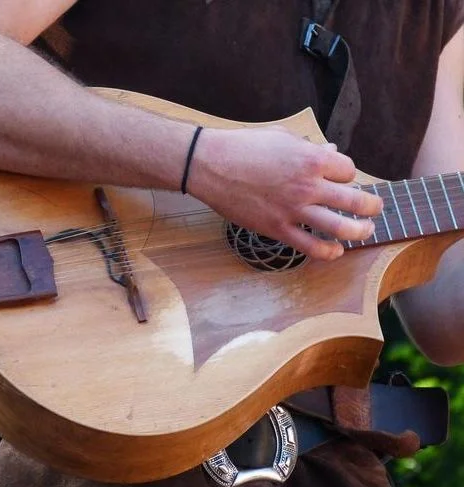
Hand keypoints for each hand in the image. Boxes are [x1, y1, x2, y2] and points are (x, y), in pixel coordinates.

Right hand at [189, 126, 382, 260]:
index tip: (342, 178)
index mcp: (312, 159)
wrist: (210, 164)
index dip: (349, 174)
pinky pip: (310, 246)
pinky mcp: (277, 228)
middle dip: (371, 206)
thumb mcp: (283, 137)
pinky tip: (336, 251)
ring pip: (341, 227)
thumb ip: (310, 148)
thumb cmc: (244, 146)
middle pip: (356, 200)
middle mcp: (308, 185)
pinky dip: (328, 252)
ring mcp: (294, 210)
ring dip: (360, 231)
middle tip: (375, 208)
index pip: (349, 170)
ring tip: (366, 231)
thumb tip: (330, 152)